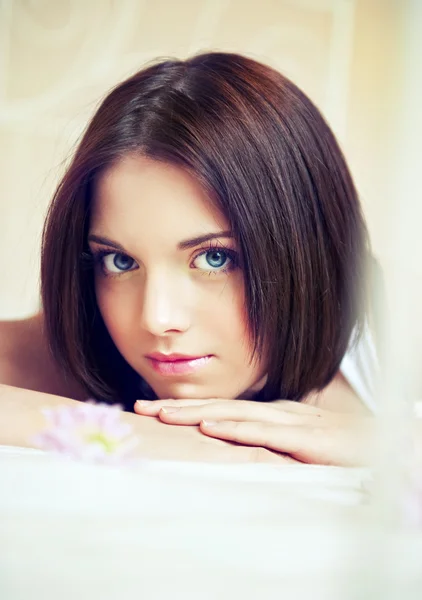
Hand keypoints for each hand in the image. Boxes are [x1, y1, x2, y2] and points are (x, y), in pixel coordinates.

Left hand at [134, 398, 376, 465]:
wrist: (381, 445)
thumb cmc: (337, 446)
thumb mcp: (295, 443)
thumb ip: (268, 442)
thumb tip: (234, 443)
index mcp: (271, 414)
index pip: (221, 409)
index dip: (186, 408)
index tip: (153, 411)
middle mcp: (275, 412)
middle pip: (219, 407)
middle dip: (178, 407)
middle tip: (141, 408)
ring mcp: (290, 422)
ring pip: (235, 414)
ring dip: (197, 413)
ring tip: (163, 414)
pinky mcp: (307, 438)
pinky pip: (267, 432)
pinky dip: (237, 428)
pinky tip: (212, 427)